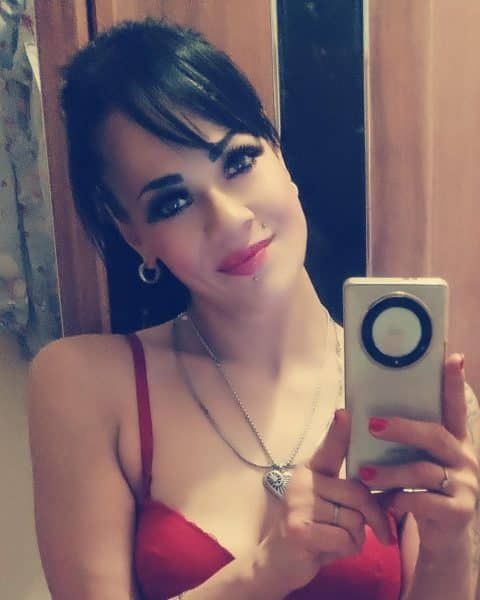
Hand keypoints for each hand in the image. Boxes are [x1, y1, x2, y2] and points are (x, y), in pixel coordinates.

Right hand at [261, 409, 393, 591]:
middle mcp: (302, 480)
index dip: (339, 432)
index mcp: (312, 469)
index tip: (345, 413)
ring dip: (357, 538)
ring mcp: (297, 502)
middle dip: (376, 517)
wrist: (279, 562)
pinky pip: (345, 538)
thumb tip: (387, 487)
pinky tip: (329, 549)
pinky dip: (347, 550)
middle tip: (382, 535)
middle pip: (358, 493)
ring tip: (338, 540)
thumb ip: (351, 492)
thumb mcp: (332, 505)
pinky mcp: (297, 527)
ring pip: (355, 519)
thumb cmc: (316, 530)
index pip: (329, 448)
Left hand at [358, 353, 479, 557]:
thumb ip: (406, 444)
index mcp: (454, 441)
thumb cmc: (422, 490)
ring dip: (389, 473)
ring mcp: (466, 485)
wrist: (441, 537)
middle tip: (372, 425)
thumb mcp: (417, 463)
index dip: (453, 383)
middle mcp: (464, 458)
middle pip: (434, 435)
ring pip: (422, 471)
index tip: (452, 357)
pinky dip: (399, 501)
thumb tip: (369, 416)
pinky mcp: (459, 512)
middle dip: (402, 429)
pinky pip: (423, 503)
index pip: (454, 407)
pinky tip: (385, 503)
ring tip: (364, 474)